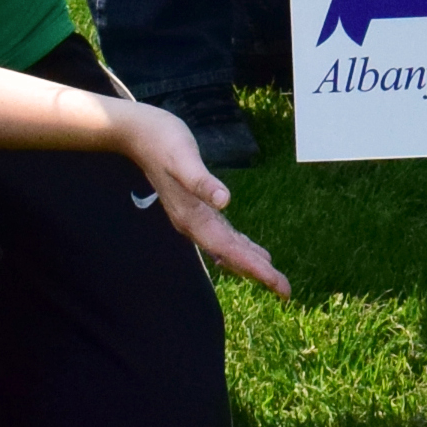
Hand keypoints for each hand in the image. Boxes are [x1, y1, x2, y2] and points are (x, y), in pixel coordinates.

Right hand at [116, 102, 291, 300]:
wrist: (140, 135)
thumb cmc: (164, 142)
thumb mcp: (184, 159)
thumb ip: (202, 181)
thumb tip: (225, 201)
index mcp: (193, 217)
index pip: (229, 250)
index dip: (254, 268)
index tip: (277, 284)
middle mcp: (193, 223)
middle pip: (230, 255)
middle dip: (258, 273)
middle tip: (286, 290)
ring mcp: (193, 217)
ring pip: (227, 247)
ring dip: (249, 262)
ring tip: (273, 277)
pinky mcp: (195, 207)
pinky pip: (222, 234)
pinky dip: (238, 245)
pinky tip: (250, 249)